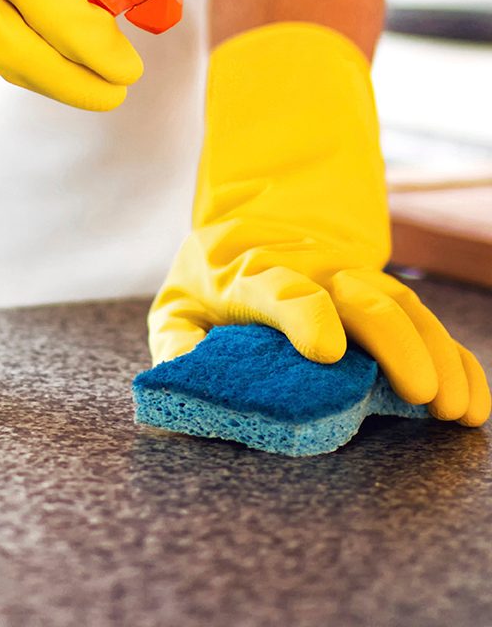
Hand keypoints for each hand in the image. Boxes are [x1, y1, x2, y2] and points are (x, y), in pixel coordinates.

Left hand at [148, 22, 489, 425]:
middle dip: (394, 342)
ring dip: (436, 354)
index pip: (280, 287)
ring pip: (404, 307)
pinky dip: (455, 359)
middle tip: (420, 393)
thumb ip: (178, 343)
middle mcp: (311, 272)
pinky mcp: (381, 296)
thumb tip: (188, 375)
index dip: (305, 314)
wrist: (249, 233)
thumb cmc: (211, 285)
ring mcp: (352, 281)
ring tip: (456, 407)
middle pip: (361, 296)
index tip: (327, 352)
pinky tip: (474, 401)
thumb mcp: (178, 308)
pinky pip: (425, 323)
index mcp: (250, 274)